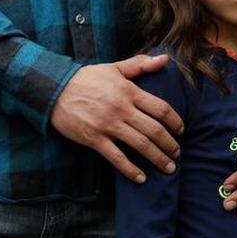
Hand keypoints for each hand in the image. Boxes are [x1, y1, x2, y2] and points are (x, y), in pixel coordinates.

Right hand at [50, 54, 183, 182]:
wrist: (55, 90)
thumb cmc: (87, 79)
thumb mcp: (114, 68)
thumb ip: (141, 64)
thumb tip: (165, 59)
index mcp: (129, 91)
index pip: (161, 108)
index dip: (175, 122)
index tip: (181, 131)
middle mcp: (121, 109)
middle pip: (154, 130)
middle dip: (170, 145)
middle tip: (177, 154)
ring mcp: (108, 125)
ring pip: (140, 145)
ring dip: (158, 159)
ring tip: (169, 168)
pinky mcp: (94, 139)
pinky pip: (116, 158)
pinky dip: (130, 170)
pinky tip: (142, 178)